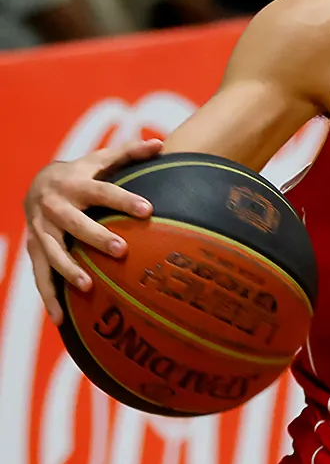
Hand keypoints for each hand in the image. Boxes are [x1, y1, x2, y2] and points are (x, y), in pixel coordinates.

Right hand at [24, 138, 162, 325]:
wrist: (36, 184)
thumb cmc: (80, 174)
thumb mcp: (100, 160)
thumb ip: (130, 153)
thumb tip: (161, 144)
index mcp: (76, 184)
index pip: (103, 191)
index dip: (125, 200)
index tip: (149, 210)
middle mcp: (56, 207)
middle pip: (77, 223)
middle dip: (97, 237)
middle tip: (122, 250)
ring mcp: (41, 230)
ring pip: (53, 252)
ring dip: (68, 270)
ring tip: (89, 287)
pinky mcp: (34, 249)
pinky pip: (40, 275)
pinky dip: (49, 297)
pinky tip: (62, 320)